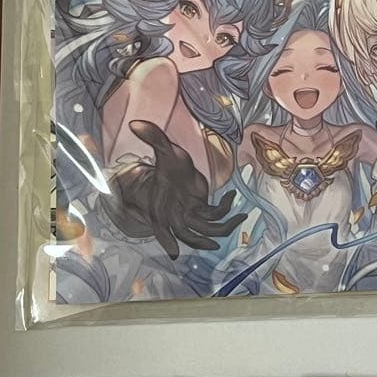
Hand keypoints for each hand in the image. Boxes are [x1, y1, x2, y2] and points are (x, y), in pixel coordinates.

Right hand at [99, 121, 245, 259]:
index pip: (160, 228)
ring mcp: (190, 214)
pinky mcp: (201, 210)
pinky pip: (215, 216)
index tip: (174, 254)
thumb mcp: (163, 148)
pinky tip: (233, 195)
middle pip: (188, 235)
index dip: (165, 240)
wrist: (174, 168)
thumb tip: (135, 123)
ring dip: (223, 228)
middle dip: (202, 241)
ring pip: (206, 230)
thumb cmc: (168, 161)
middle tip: (217, 243)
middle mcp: (175, 214)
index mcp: (162, 205)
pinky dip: (226, 209)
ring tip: (241, 216)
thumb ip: (152, 136)